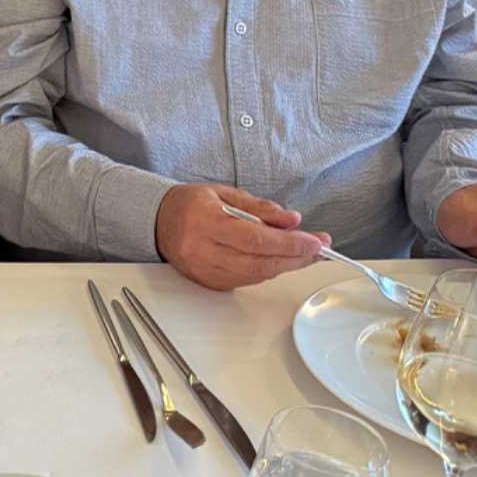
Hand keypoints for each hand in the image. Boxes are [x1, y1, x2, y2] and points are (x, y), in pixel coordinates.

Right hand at [155, 184, 328, 290]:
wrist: (158, 222)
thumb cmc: (190, 204)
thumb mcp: (225, 193)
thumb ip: (260, 207)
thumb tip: (292, 220)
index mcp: (206, 222)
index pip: (257, 238)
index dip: (290, 243)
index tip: (315, 241)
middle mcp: (203, 250)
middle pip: (260, 262)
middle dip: (295, 257)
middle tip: (317, 248)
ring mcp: (205, 270)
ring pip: (256, 274)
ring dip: (284, 265)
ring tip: (302, 253)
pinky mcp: (208, 282)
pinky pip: (245, 281)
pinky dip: (266, 271)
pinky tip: (276, 260)